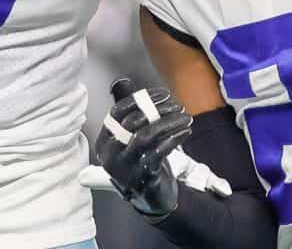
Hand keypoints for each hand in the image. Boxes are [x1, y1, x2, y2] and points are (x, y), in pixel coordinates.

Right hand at [89, 79, 193, 218]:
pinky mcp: (142, 178)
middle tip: (178, 106)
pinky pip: (158, 152)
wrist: (151, 199)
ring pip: (146, 136)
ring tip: (185, 118)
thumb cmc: (143, 164)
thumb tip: (142, 92)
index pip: (117, 112)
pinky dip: (174, 139)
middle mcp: (111, 155)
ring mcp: (125, 168)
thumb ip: (136, 119)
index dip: (140, 99)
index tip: (163, 95)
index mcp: (105, 141)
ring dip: (169, 123)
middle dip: (159, 110)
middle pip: (133, 122)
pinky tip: (185, 132)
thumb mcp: (133, 142)